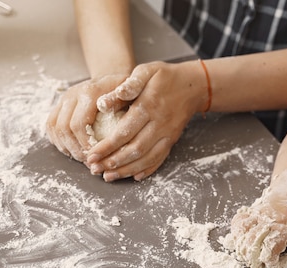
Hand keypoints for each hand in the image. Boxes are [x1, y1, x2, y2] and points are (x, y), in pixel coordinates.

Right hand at [46, 74, 128, 162]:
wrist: (111, 81)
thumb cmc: (125, 92)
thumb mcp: (131, 93)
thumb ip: (123, 105)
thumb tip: (109, 114)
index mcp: (89, 91)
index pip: (79, 124)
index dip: (85, 144)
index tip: (97, 156)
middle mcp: (72, 94)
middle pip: (64, 128)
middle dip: (76, 149)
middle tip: (89, 162)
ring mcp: (63, 99)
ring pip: (55, 129)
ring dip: (67, 147)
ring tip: (82, 158)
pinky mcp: (58, 106)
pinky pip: (50, 127)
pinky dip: (59, 142)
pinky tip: (72, 150)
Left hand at [86, 60, 205, 181]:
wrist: (194, 85)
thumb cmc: (164, 77)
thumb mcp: (145, 71)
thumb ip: (127, 85)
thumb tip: (104, 102)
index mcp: (148, 106)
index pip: (124, 132)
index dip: (107, 146)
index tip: (91, 155)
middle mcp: (159, 124)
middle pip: (134, 149)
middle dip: (113, 162)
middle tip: (95, 169)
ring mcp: (167, 134)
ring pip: (146, 158)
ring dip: (126, 170)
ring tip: (108, 176)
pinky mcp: (172, 140)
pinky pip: (159, 159)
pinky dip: (146, 170)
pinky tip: (133, 176)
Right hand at [228, 170, 286, 267]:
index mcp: (285, 227)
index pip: (273, 248)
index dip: (270, 260)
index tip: (271, 267)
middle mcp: (269, 221)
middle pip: (254, 243)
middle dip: (253, 257)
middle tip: (255, 265)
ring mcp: (257, 216)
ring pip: (243, 234)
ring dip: (243, 247)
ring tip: (246, 257)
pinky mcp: (249, 212)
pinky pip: (237, 224)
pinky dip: (236, 233)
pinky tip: (238, 241)